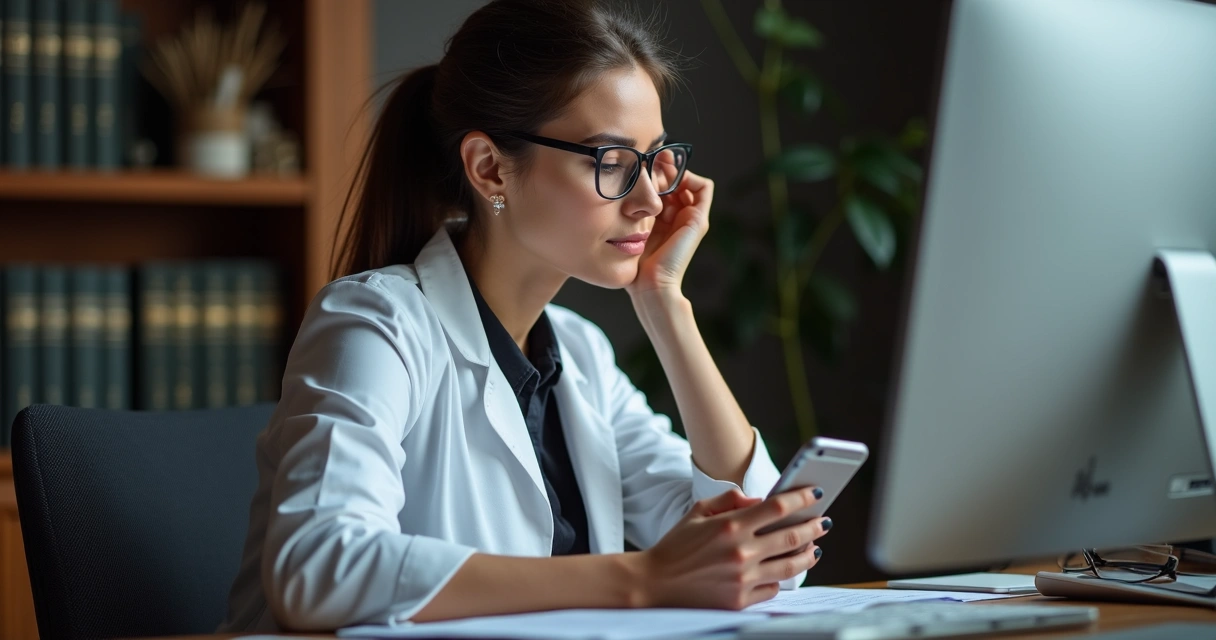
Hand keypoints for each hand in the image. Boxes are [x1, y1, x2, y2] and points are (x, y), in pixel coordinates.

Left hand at [625, 167, 713, 297]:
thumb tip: (624, 185)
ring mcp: (692, 217)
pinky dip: (689, 177)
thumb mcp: (630, 228)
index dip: (655, 171)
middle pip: (677, 179)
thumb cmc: (635, 262)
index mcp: (664, 218)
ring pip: (688, 179)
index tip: (640, 164)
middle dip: (663, 168)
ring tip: (657, 172)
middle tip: (649, 163)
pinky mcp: (699, 220)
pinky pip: (704, 186)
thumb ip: (631, 210)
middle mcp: (680, 215)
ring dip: (674, 171)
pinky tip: (668, 182)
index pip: (665, 184)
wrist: (650, 284)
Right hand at [633, 487, 830, 609]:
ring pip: (790, 565)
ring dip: (808, 554)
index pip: (777, 507)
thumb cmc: (676, 545)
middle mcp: (741, 552)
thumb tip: (759, 500)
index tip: (816, 493)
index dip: (801, 499)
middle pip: (792, 536)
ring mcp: (743, 579)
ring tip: (815, 548)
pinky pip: (773, 587)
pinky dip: (780, 578)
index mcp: (730, 525)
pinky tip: (783, 570)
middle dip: (814, 526)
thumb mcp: (697, 511)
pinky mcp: (740, 600)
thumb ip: (730, 500)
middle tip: (824, 521)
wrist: (654, 583)